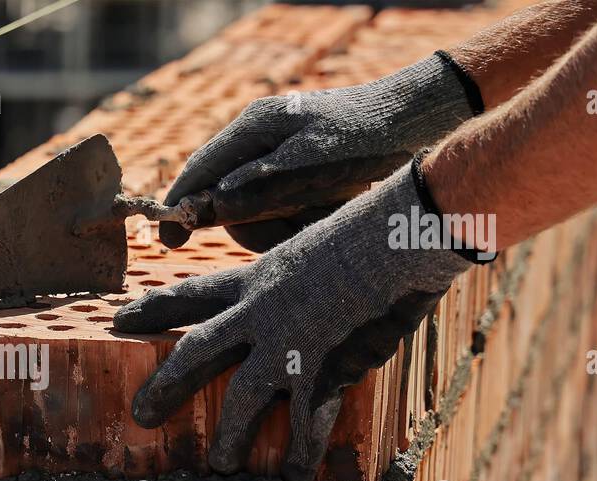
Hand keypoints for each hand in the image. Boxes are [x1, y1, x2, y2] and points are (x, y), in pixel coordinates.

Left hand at [116, 161, 470, 480]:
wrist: (399, 238)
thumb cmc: (371, 233)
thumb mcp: (316, 249)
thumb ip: (300, 279)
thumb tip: (308, 295)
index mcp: (256, 279)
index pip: (190, 294)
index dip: (152, 309)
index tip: (119, 321)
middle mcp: (260, 313)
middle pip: (196, 352)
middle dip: (166, 385)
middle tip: (141, 416)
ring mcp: (289, 343)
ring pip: (243, 397)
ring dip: (230, 435)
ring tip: (219, 464)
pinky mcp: (323, 369)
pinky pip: (306, 422)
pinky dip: (301, 452)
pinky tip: (296, 477)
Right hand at [160, 51, 480, 251]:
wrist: (425, 121)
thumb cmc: (370, 139)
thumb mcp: (313, 166)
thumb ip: (260, 186)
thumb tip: (211, 207)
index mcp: (253, 129)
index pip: (197, 173)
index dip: (180, 210)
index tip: (171, 244)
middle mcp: (259, 143)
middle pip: (227, 201)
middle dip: (255, 225)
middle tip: (291, 233)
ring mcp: (280, 158)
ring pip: (258, 211)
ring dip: (285, 226)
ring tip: (323, 219)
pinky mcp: (302, 174)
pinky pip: (285, 209)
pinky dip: (304, 221)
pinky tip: (331, 215)